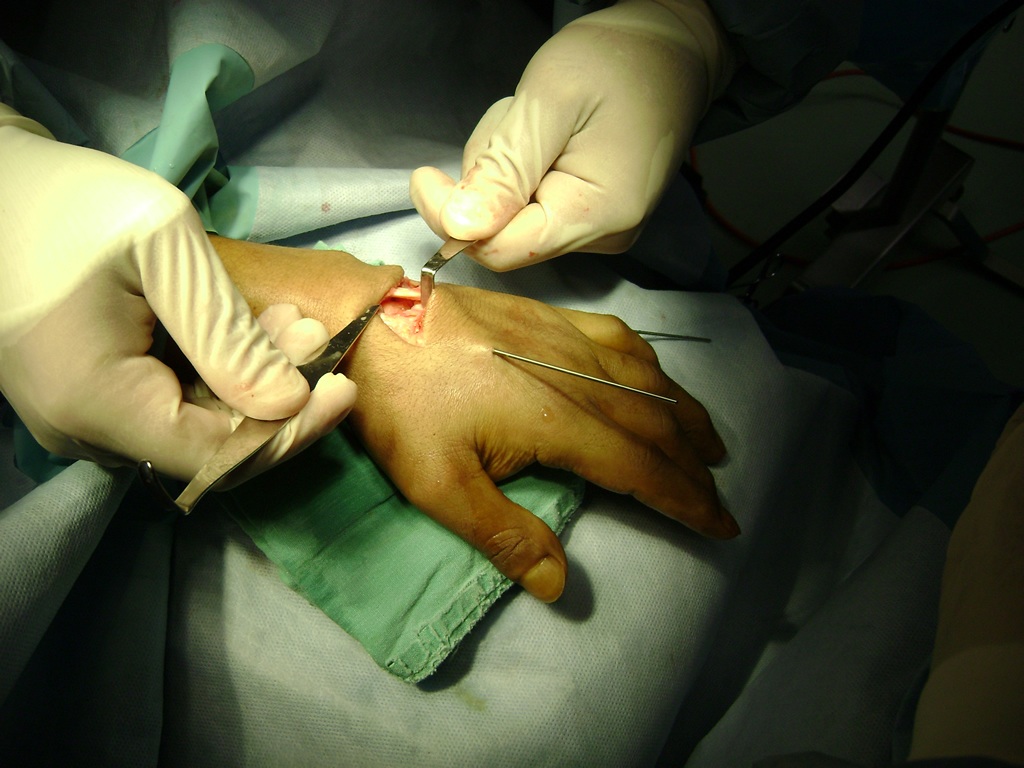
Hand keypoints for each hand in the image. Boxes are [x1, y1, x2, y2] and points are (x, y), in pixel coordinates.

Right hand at [0, 117, 355, 481]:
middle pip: (209, 446)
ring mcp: (81, 417)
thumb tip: (288, 403)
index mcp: (95, 403)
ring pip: (193, 425)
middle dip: (277, 396)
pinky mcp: (89, 396)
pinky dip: (219, 372)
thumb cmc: (70, 201)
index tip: (343, 387)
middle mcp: (82, 430)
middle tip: (316, 332)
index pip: (217, 456)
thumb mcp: (161, 247)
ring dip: (253, 378)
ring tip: (293, 321)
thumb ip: (226, 333)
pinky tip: (252, 325)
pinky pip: (167, 404)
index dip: (289, 431)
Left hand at [217, 239, 734, 600]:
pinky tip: (654, 373)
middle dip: (694, 465)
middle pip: (656, 424)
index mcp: (559, 420)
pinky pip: (620, 338)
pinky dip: (652, 364)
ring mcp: (567, 337)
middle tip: (720, 495)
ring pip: (648, 377)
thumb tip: (560, 585)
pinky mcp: (550, 315)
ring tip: (709, 442)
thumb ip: (504, 535)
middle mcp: (579, 375)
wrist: (370, 321)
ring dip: (685, 413)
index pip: (643, 468)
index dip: (686, 500)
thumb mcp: (438, 485)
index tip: (721, 524)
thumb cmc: (400, 407)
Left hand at [410, 0, 734, 269]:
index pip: (501, 250)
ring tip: (539, 121)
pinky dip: (522, 172)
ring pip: (513, 219)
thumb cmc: (617, 61)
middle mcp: (602, 236)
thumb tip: (458, 228)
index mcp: (597, 215)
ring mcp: (599, 229)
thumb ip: (503, 168)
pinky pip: (531, 208)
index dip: (454, 220)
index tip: (426, 176)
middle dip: (489, 179)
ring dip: (505, 170)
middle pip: (505, 233)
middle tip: (515, 121)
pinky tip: (547, 138)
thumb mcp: (549, 101)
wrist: (668, 51)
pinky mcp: (591, 216)